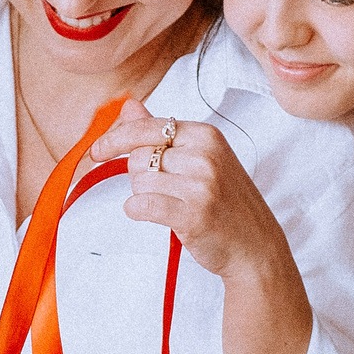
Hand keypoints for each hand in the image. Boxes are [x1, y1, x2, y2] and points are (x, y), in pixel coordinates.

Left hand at [87, 100, 296, 287]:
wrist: (255, 247)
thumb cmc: (226, 203)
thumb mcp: (201, 158)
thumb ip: (162, 133)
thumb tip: (129, 106)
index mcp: (205, 135)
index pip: (146, 128)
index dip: (115, 139)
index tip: (97, 151)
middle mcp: (205, 155)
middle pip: (139, 157)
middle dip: (140, 176)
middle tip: (166, 192)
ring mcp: (201, 184)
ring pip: (139, 182)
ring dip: (145, 197)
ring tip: (172, 206)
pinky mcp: (194, 214)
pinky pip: (142, 205)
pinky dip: (138, 211)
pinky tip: (152, 214)